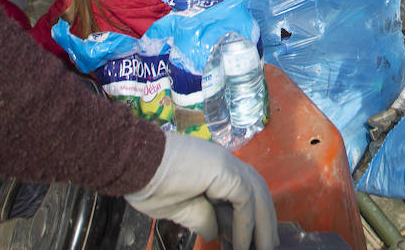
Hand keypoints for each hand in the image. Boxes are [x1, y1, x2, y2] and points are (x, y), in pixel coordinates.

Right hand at [125, 133, 277, 249]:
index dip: (249, 219)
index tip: (249, 242)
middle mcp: (225, 164)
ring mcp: (227, 164)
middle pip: (256, 193)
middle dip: (265, 221)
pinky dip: (246, 225)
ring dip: (262, 225)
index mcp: (215, 170)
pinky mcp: (225, 170)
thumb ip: (201, 219)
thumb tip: (213, 234)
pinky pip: (244, 200)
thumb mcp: (180, 210)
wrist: (136, 164)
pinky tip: (241, 245)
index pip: (242, 194)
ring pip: (257, 195)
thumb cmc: (150, 183)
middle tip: (268, 247)